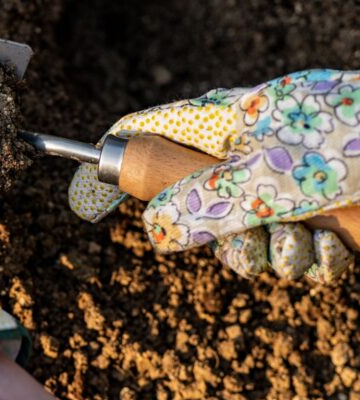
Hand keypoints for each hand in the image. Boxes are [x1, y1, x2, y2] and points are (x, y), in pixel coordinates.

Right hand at [69, 69, 356, 281]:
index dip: (111, 165)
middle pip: (186, 205)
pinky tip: (332, 244)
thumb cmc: (359, 145)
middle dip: (214, 236)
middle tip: (243, 230)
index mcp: (225, 122)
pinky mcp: (313, 221)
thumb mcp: (273, 173)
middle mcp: (247, 156)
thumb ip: (202, 203)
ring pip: (236, 242)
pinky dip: (306, 262)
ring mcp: (280, 190)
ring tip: (304, 236)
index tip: (83, 201)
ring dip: (269, 254)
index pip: (145, 133)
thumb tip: (153, 230)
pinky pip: (283, 257)